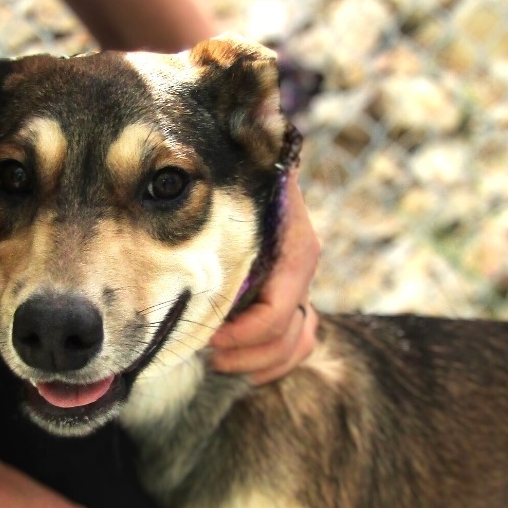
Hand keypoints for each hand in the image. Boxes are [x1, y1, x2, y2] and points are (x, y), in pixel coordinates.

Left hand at [208, 174, 320, 383]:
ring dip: (256, 364)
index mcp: (296, 248)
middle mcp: (302, 271)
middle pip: (285, 336)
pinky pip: (297, 345)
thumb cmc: (236, 163)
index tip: (208, 337)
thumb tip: (249, 140)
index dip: (243, 334)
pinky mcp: (290, 299)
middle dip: (244, 354)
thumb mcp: (238, 173)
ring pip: (296, 346)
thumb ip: (240, 170)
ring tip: (217, 362)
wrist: (250, 155)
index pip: (277, 311)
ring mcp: (299, 287)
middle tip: (206, 353)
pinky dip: (272, 364)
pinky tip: (241, 367)